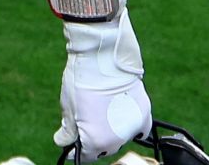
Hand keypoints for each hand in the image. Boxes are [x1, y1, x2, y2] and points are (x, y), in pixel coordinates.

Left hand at [54, 13, 150, 161]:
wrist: (103, 55)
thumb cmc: (82, 79)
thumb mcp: (67, 106)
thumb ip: (68, 131)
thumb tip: (64, 142)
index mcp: (96, 141)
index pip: (84, 156)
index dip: (75, 148)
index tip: (72, 140)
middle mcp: (117, 140)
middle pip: (103, 148)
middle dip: (94, 140)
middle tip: (85, 123)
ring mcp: (133, 126)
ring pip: (121, 138)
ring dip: (112, 133)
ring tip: (102, 114)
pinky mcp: (144, 112)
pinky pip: (139, 129)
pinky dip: (131, 127)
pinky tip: (122, 119)